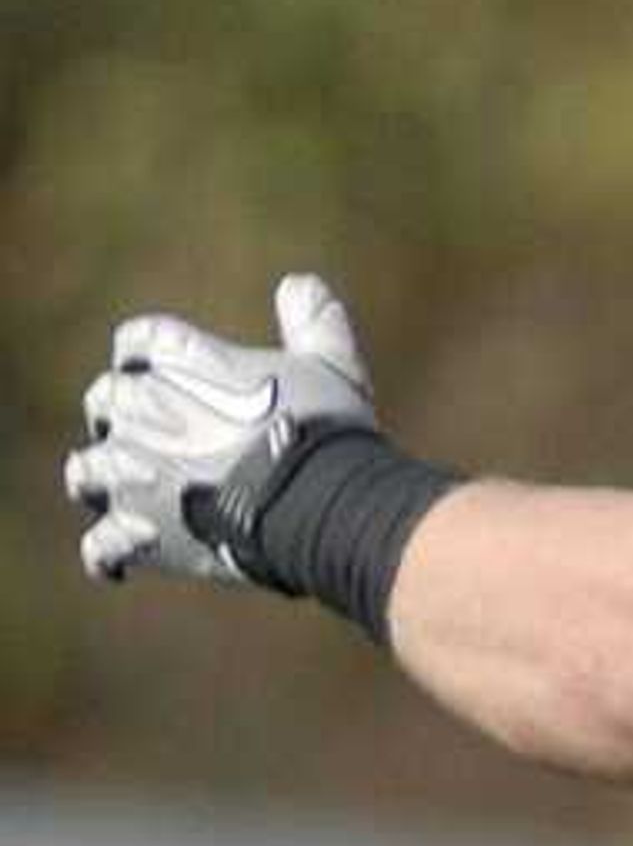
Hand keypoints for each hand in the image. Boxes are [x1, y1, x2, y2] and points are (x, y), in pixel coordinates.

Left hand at [66, 273, 377, 588]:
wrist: (323, 507)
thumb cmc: (326, 434)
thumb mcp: (332, 365)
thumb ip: (312, 322)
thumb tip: (301, 284)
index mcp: (180, 361)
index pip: (138, 341)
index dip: (144, 352)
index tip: (155, 366)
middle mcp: (144, 410)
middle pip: (105, 401)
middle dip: (118, 414)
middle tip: (144, 434)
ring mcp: (135, 474)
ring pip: (88, 470)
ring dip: (99, 477)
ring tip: (118, 488)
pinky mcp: (143, 533)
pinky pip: (104, 546)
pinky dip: (107, 553)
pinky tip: (115, 561)